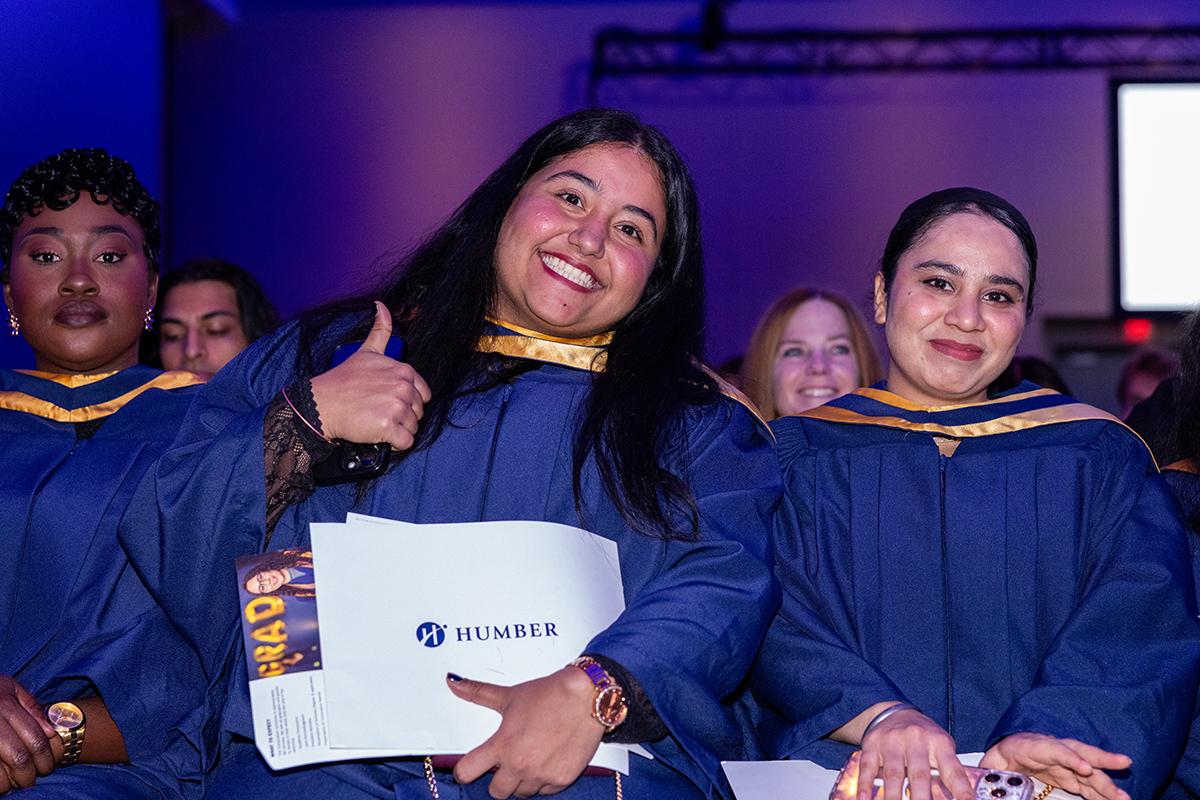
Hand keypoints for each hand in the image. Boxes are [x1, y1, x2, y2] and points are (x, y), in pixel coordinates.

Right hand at [0, 676, 56, 793]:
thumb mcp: (10, 688)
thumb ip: (31, 707)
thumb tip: (50, 731)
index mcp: (4, 705)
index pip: (34, 738)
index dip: (45, 757)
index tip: (47, 767)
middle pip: (18, 757)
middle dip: (29, 774)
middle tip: (31, 780)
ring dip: (9, 783)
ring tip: (14, 784)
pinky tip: (0, 783)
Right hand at [309, 301, 430, 450]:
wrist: (322, 404)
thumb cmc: (343, 380)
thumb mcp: (366, 351)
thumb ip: (381, 330)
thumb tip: (381, 306)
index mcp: (404, 371)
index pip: (423, 394)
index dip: (408, 402)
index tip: (389, 401)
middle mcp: (403, 387)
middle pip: (418, 412)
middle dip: (402, 417)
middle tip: (379, 412)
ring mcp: (397, 406)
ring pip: (413, 428)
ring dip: (398, 430)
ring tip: (377, 422)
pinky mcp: (388, 426)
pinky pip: (406, 442)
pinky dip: (396, 444)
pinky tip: (381, 435)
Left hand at [449, 668, 604, 797]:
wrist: (587, 697)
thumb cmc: (549, 695)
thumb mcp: (510, 695)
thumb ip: (478, 693)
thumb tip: (453, 682)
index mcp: (502, 745)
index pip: (466, 772)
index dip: (464, 770)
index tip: (468, 767)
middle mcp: (520, 764)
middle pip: (495, 791)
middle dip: (498, 778)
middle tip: (507, 761)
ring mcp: (541, 775)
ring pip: (521, 793)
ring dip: (521, 780)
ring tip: (529, 758)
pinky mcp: (561, 780)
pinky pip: (544, 792)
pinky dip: (543, 781)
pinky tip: (546, 761)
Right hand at [859, 707, 973, 799]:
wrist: (896, 712)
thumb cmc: (924, 737)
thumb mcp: (941, 748)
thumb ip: (947, 772)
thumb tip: (959, 798)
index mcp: (939, 743)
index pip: (953, 771)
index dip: (962, 791)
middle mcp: (916, 739)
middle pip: (919, 775)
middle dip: (921, 799)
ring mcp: (893, 741)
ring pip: (894, 773)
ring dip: (894, 797)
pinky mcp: (872, 744)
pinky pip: (868, 767)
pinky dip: (866, 785)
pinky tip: (865, 799)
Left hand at [981, 733, 1131, 799]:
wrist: (1005, 754)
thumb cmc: (1001, 758)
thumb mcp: (993, 765)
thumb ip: (994, 773)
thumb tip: (990, 782)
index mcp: (1033, 745)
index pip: (1054, 749)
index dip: (1070, 758)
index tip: (1084, 768)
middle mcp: (1055, 751)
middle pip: (1080, 752)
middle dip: (1102, 758)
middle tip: (1124, 763)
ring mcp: (1066, 763)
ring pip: (1090, 770)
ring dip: (1107, 784)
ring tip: (1125, 796)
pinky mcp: (1071, 775)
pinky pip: (1089, 785)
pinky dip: (1102, 793)